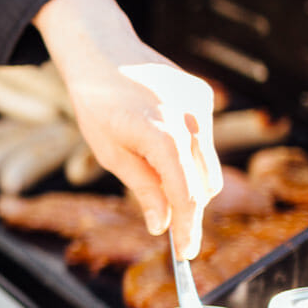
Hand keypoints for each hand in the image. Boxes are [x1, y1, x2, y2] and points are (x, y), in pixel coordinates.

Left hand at [36, 0, 221, 257]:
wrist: (103, 54)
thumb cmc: (98, 106)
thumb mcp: (111, 154)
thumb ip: (142, 189)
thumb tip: (161, 224)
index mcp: (162, 137)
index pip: (186, 196)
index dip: (188, 229)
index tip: (185, 253)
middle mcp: (189, 119)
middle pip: (205, 184)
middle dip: (190, 209)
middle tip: (171, 228)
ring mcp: (201, 105)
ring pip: (208, 163)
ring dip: (189, 179)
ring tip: (152, 169)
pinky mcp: (204, 96)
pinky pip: (204, 138)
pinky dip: (189, 150)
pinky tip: (160, 136)